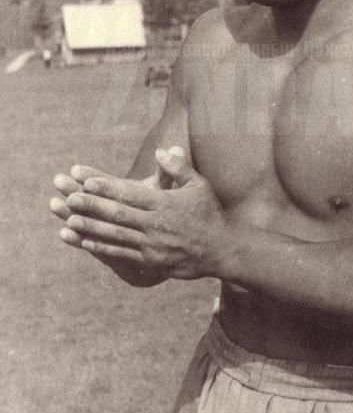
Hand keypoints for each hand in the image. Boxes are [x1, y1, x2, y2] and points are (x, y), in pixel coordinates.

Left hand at [60, 153, 225, 279]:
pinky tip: (86, 242)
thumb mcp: (199, 184)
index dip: (107, 187)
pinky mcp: (152, 261)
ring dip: (91, 228)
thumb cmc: (210, 213)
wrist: (221, 250)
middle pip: (119, 213)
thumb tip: (160, 151)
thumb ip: (179, 167)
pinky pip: (122, 254)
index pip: (131, 193)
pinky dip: (103, 248)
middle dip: (92, 205)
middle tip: (70, 197)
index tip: (87, 180)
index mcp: (165, 203)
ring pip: (116, 235)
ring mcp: (153, 244)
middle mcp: (156, 224)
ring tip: (69, 220)